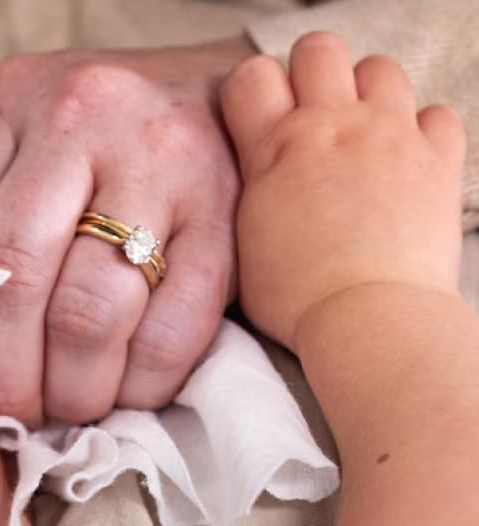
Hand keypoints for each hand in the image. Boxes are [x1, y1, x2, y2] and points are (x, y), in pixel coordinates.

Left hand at [0, 37, 255, 424]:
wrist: (222, 88)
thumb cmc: (99, 144)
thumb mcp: (20, 154)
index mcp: (13, 102)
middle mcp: (85, 116)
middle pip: (19, 280)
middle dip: (9, 373)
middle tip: (13, 412)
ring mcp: (163, 160)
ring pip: (92, 311)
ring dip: (74, 386)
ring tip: (68, 407)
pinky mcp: (229, 209)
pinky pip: (175, 326)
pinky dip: (144, 381)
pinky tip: (129, 391)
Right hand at [221, 32, 466, 351]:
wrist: (367, 320)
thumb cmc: (297, 297)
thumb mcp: (242, 238)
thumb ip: (251, 185)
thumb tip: (254, 166)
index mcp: (275, 147)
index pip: (251, 75)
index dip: (252, 89)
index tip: (257, 115)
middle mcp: (334, 127)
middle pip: (319, 50)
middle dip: (311, 72)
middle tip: (310, 111)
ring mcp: (390, 137)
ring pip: (381, 68)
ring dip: (367, 92)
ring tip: (360, 130)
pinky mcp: (438, 159)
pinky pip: (437, 113)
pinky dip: (422, 129)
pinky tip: (405, 158)